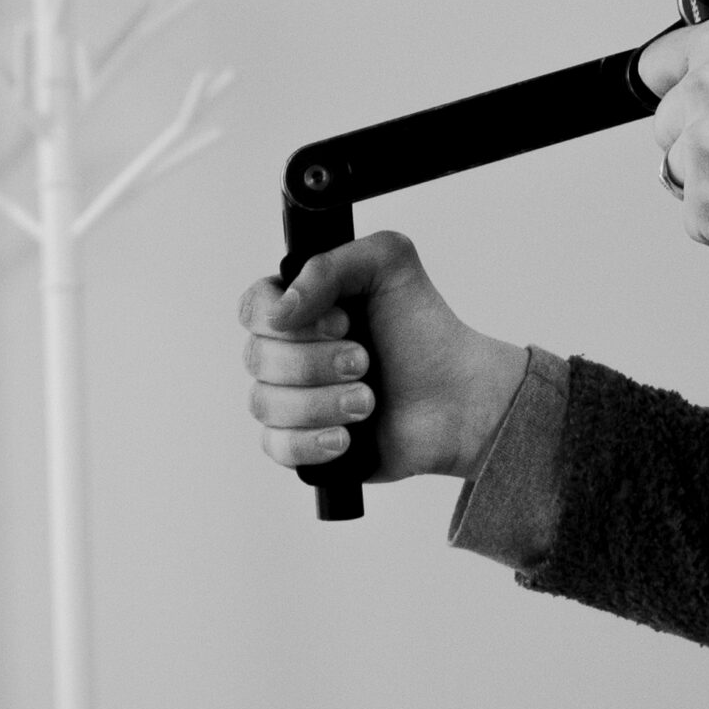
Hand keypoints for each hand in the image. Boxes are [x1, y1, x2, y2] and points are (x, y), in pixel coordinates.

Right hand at [239, 230, 529, 483]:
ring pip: (264, 404)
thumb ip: (329, 264)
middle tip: (365, 361)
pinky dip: (312, 441)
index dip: (285, 320)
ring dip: (323, 403)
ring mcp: (292, 398)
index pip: (253, 307)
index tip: (342, 323)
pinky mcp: (301, 443)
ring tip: (368, 402)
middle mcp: (289, 351)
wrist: (456, 397)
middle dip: (316, 362)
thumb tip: (281, 311)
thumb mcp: (389, 262)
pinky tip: (346, 437)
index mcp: (302, 306)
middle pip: (257, 357)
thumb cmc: (424, 328)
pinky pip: (277, 447)